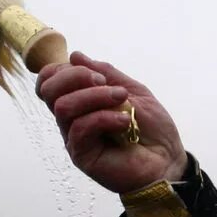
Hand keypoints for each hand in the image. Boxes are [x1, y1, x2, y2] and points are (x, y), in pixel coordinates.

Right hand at [36, 52, 186, 193]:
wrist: (167, 160)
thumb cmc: (151, 129)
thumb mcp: (132, 90)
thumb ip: (105, 73)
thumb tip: (75, 56)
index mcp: (80, 103)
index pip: (49, 81)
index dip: (63, 69)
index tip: (96, 73)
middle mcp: (71, 120)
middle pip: (49, 90)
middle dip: (75, 76)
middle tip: (105, 83)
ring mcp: (74, 138)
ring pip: (63, 107)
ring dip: (94, 96)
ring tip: (122, 101)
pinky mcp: (81, 155)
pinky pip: (80, 128)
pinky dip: (104, 117)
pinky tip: (125, 121)